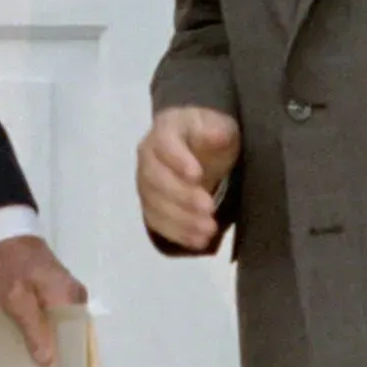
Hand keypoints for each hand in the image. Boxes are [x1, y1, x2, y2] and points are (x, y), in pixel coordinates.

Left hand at [0, 232, 87, 366]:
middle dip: (55, 352)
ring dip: (45, 341)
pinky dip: (39, 328)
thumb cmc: (8, 265)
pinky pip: (49, 316)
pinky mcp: (48, 289)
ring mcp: (62, 291)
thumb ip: (34, 329)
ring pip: (58, 325)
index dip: (67, 359)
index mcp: (71, 298)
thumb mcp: (16, 299)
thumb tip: (49, 361)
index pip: (78, 338)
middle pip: (69, 333)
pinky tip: (24, 342)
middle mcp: (73, 296)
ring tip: (29, 364)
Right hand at [135, 106, 241, 253]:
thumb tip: (217, 136)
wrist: (198, 149)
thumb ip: (218, 131)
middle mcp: (148, 157)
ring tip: (209, 229)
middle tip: (209, 207)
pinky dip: (178, 234)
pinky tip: (199, 240)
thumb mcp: (220, 126)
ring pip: (156, 204)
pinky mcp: (151, 206)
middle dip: (182, 195)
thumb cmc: (209, 135)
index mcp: (164, 131)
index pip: (165, 144)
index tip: (197, 174)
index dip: (178, 160)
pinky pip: (158, 223)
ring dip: (182, 219)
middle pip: (156, 178)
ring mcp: (146, 183)